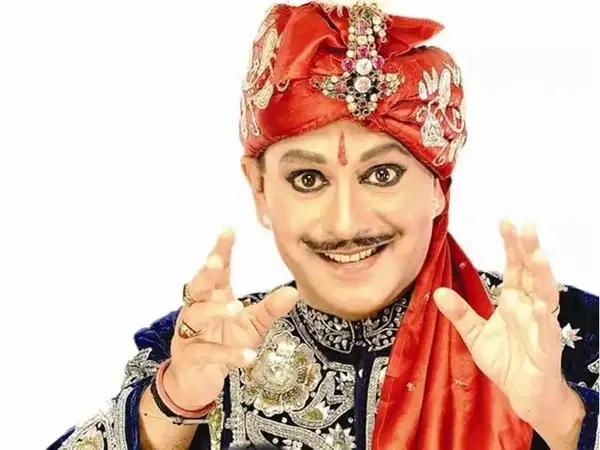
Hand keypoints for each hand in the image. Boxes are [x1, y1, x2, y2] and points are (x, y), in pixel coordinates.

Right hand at [164, 228, 298, 409]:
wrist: (197, 382)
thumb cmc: (224, 345)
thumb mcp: (251, 326)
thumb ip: (269, 309)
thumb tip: (294, 290)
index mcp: (213, 298)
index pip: (216, 272)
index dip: (220, 251)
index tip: (229, 231)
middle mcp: (197, 311)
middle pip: (197, 287)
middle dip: (205, 273)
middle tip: (216, 262)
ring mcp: (190, 334)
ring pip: (196, 316)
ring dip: (214, 310)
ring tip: (235, 308)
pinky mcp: (190, 358)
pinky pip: (206, 353)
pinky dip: (227, 354)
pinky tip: (247, 356)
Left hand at [433, 219, 578, 431]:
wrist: (524, 396)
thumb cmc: (507, 362)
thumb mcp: (475, 335)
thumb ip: (459, 313)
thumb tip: (437, 292)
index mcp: (514, 301)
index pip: (514, 267)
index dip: (511, 245)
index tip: (505, 222)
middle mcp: (530, 308)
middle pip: (532, 273)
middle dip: (529, 250)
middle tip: (526, 226)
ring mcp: (540, 327)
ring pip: (546, 296)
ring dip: (543, 275)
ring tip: (538, 255)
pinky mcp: (546, 350)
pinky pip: (546, 332)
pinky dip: (543, 320)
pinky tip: (538, 307)